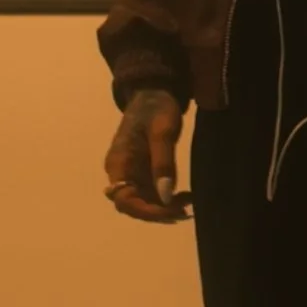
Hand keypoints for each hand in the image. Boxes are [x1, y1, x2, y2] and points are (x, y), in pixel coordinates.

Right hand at [103, 88, 191, 223]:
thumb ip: (163, 163)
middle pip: (132, 205)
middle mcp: (121, 172)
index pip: (124, 199)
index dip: (145, 211)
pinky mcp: (142, 172)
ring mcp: (131, 173)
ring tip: (188, 205)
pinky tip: (185, 198)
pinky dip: (167, 199)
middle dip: (157, 212)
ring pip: (143, 201)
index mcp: (118, 163)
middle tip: (184, 211)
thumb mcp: (163, 133)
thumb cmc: (157, 109)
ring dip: (164, 208)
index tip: (170, 212)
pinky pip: (151, 193)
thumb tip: (165, 196)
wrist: (154, 94)